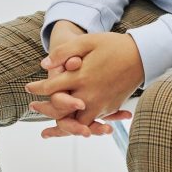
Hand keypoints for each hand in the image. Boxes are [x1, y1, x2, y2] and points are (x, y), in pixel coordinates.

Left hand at [25, 30, 141, 137]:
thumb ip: (64, 53)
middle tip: (33, 107)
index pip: (52, 88)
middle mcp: (90, 95)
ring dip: (63, 125)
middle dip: (45, 110)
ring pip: (77, 122)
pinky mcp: (109, 108)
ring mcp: (101, 104)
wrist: (142, 56)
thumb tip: (44, 65)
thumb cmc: (112, 45)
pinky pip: (92, 121)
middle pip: (61, 111)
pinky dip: (81, 126)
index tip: (28, 88)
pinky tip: (73, 126)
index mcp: (81, 77)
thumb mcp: (87, 41)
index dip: (37, 89)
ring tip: (48, 130)